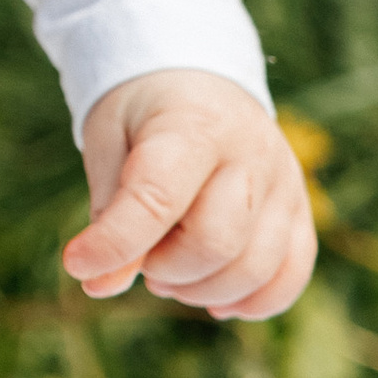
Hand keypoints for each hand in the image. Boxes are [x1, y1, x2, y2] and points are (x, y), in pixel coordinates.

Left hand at [63, 69, 316, 320]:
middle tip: (140, 257)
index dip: (116, 243)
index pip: (157, 198)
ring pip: (254, 268)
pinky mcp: (300, 210)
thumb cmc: (143, 112)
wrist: (198, 76)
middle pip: (214, 243)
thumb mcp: (108, 141)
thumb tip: (101, 285)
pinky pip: (290, 276)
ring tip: (168, 270)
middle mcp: (251, 153)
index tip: (77, 264)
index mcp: (193, 125)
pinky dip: (249, 301)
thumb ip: (107, 211)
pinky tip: (212, 296)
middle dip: (162, 269)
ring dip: (199, 289)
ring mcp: (284, 183)